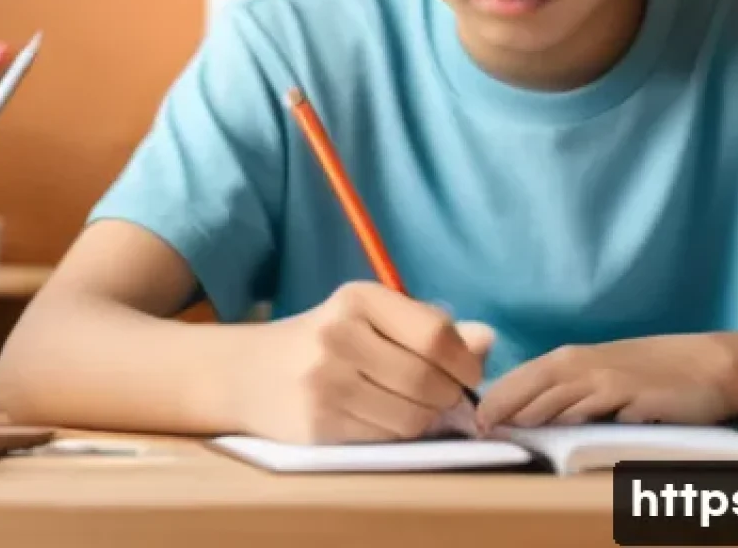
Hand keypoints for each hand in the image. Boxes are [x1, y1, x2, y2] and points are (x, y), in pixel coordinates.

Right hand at [232, 281, 494, 444]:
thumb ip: (431, 326)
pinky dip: (399, 434)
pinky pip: (385, 440)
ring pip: (411, 418)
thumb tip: (487, 339)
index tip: (470, 372)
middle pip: (427, 381)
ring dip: (426, 418)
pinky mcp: (318, 425)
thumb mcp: (374, 316)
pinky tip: (385, 417)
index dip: (465, 360)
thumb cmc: (328, 338)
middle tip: (445, 395)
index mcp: (360, 298)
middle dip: (449, 395)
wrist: (250, 372)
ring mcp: (326, 383)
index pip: (435, 333)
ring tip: (414, 405)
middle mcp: (341, 336)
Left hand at [474, 334, 735, 431]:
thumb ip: (564, 393)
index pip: (518, 379)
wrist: (703, 364)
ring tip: (508, 434)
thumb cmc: (645, 372)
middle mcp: (580, 366)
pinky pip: (597, 411)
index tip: (472, 424)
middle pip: (529, 391)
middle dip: (503, 413)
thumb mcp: (597, 375)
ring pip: (556, 403)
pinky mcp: (630, 396)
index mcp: (567, 360)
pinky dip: (578, 422)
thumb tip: (521, 415)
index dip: (493, 401)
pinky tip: (563, 435)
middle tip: (480, 433)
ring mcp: (605, 380)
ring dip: (531, 420)